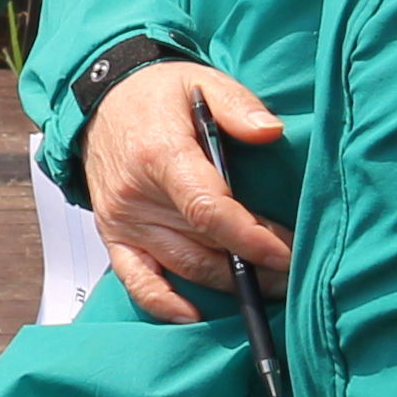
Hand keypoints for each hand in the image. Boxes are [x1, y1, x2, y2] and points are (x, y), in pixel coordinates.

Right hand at [83, 59, 289, 325]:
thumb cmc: (156, 95)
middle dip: (254, 266)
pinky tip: (194, 315)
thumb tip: (270, 132)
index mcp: (161, 156)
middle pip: (202, 245)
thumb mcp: (200, 81)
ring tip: (271, 286)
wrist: (100, 101)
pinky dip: (163, 304)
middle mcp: (137, 195)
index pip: (208, 209)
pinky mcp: (113, 235)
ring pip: (182, 266)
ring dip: (228, 283)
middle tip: (296, 273)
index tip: (287, 253)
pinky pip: (136, 279)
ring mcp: (123, 220)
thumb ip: (237, 105)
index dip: (250, 238)